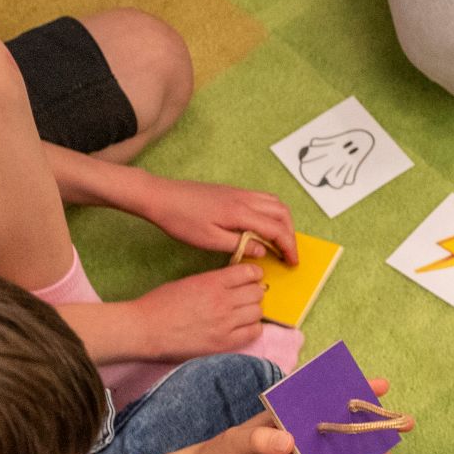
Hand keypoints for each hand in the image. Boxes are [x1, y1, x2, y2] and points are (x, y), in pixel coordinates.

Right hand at [132, 264, 266, 358]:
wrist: (144, 330)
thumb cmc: (159, 304)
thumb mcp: (187, 282)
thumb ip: (212, 282)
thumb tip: (233, 283)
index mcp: (212, 282)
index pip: (248, 273)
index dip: (253, 274)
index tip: (252, 277)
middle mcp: (222, 301)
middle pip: (257, 292)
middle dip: (254, 292)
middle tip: (246, 296)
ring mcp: (225, 323)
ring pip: (258, 312)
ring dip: (253, 310)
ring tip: (243, 313)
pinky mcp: (224, 343)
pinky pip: (254, 333)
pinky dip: (252, 328)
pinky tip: (242, 327)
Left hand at [142, 175, 296, 261]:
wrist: (160, 196)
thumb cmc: (181, 220)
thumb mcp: (208, 240)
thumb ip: (239, 245)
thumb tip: (262, 251)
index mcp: (240, 212)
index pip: (276, 229)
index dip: (289, 246)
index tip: (293, 262)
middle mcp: (245, 199)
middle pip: (282, 213)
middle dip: (290, 234)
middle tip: (288, 253)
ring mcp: (239, 193)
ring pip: (275, 203)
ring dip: (283, 221)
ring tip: (279, 240)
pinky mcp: (232, 191)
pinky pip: (263, 199)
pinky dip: (272, 213)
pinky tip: (263, 226)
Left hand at [186, 378, 400, 453]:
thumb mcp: (237, 442)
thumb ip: (262, 439)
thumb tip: (291, 441)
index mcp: (288, 410)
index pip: (324, 394)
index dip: (353, 388)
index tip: (380, 386)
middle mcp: (302, 426)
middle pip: (343, 420)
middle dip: (374, 421)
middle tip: (403, 424)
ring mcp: (305, 449)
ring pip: (344, 447)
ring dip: (368, 451)